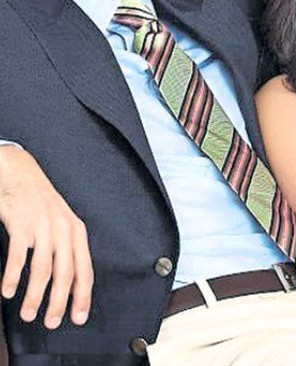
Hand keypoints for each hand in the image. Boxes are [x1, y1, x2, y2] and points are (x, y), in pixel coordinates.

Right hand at [0, 145, 93, 328]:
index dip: (82, 296)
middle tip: (51, 323)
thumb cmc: (41, 205)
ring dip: (35, 296)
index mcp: (77, 232)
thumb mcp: (62, 225)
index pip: (84, 269)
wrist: (21, 175)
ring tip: (28, 314)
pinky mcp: (22, 223)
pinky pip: (18, 256)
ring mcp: (43, 226)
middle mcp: (63, 229)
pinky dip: (13, 277)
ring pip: (42, 269)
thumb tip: (70, 287)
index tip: (78, 318)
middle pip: (65, 273)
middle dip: (59, 302)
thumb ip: (67, 252)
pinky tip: (8, 291)